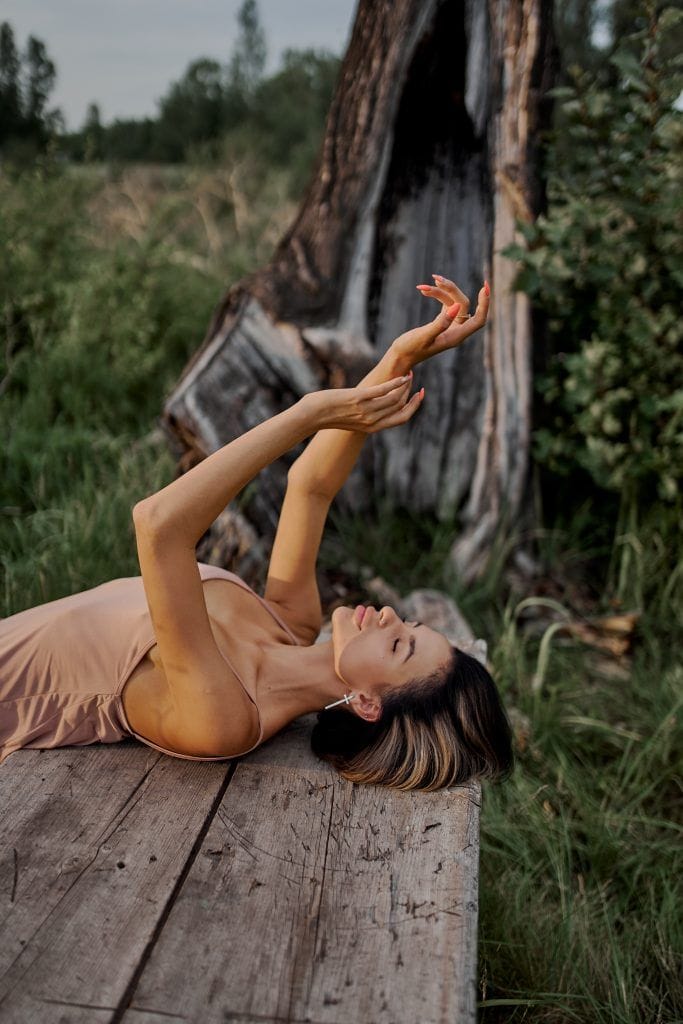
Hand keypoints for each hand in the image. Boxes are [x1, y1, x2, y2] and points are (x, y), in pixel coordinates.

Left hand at [303, 374, 423, 433]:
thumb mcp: (351, 419)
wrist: (311, 415)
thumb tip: (372, 405)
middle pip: (400, 407)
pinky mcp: (359, 398)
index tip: (419, 396)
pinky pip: (383, 391)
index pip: (401, 419)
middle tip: (412, 380)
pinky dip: (395, 383)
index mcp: (372, 428)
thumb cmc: (328, 415)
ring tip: (407, 375)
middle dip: (411, 393)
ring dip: (404, 385)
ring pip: (395, 398)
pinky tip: (401, 376)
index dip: (413, 407)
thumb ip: (364, 415)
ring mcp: (366, 410)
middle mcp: (372, 421)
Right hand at [391, 275, 490, 366]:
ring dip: (440, 291)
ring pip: (453, 302)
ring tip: (422, 287)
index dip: (484, 303)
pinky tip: (424, 290)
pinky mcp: (442, 321)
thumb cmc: (410, 349)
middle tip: (435, 278)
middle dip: (451, 290)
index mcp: (456, 337)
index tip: (485, 286)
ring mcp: (450, 326)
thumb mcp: (424, 336)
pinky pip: (445, 303)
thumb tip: (457, 307)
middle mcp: (456, 332)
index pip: (479, 320)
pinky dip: (436, 295)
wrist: (400, 356)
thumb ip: (441, 323)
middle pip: (463, 304)